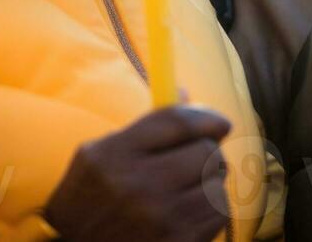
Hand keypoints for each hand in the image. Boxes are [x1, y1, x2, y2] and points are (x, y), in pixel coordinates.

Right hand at [44, 106, 232, 241]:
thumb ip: (144, 126)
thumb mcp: (100, 157)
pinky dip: (209, 211)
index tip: (220, 124)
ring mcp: (158, 218)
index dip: (207, 117)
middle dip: (207, 154)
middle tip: (195, 164)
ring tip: (187, 192)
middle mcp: (136, 186)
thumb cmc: (90, 200)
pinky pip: (219, 213)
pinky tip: (187, 215)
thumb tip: (185, 92)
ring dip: (209, 184)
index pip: (178, 121)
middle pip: (206, 151)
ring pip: (217, 182)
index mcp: (113, 156)